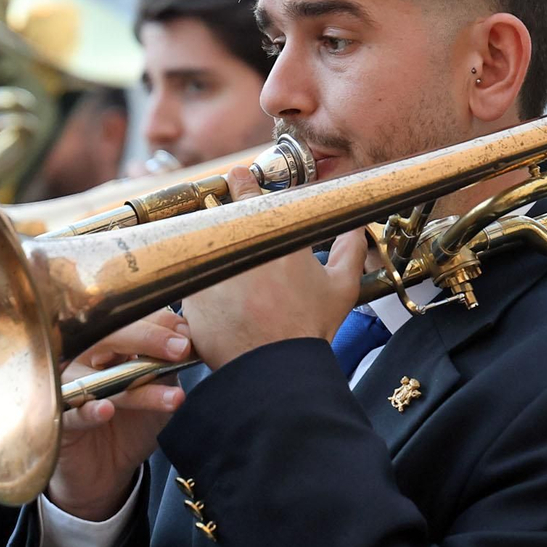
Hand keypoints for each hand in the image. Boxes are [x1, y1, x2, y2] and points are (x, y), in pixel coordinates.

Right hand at [47, 310, 192, 521]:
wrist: (106, 472)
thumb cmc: (131, 424)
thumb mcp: (158, 391)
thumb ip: (168, 365)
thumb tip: (190, 338)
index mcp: (111, 344)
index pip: (133, 321)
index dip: (163, 324)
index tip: (191, 335)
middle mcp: (86, 358)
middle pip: (111, 336)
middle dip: (150, 338)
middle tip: (181, 348)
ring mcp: (69, 385)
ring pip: (100, 378)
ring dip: (137, 387)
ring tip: (172, 398)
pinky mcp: (58, 418)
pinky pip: (72, 412)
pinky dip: (89, 410)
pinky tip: (106, 410)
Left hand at [179, 168, 365, 371]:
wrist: (275, 368)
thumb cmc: (308, 328)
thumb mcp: (341, 287)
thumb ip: (350, 250)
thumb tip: (357, 229)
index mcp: (275, 236)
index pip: (252, 191)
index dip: (244, 183)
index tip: (240, 178)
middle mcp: (239, 244)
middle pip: (222, 212)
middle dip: (225, 207)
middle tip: (229, 203)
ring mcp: (211, 267)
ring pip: (202, 241)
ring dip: (209, 244)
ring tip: (220, 257)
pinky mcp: (190, 293)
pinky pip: (190, 276)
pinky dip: (197, 279)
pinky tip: (210, 292)